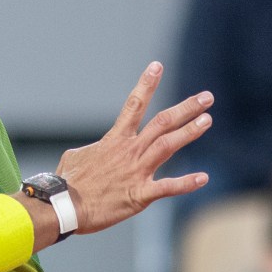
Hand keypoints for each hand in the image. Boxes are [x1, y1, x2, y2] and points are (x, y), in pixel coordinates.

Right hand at [56, 62, 211, 233]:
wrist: (64, 205)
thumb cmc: (68, 181)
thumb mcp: (75, 156)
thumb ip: (93, 150)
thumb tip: (95, 151)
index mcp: (114, 139)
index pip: (134, 104)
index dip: (146, 84)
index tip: (157, 66)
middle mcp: (129, 151)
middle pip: (162, 122)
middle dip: (186, 108)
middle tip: (207, 97)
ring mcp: (136, 171)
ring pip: (168, 145)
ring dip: (190, 132)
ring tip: (207, 120)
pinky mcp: (139, 195)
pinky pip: (167, 187)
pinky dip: (186, 182)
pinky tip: (203, 178)